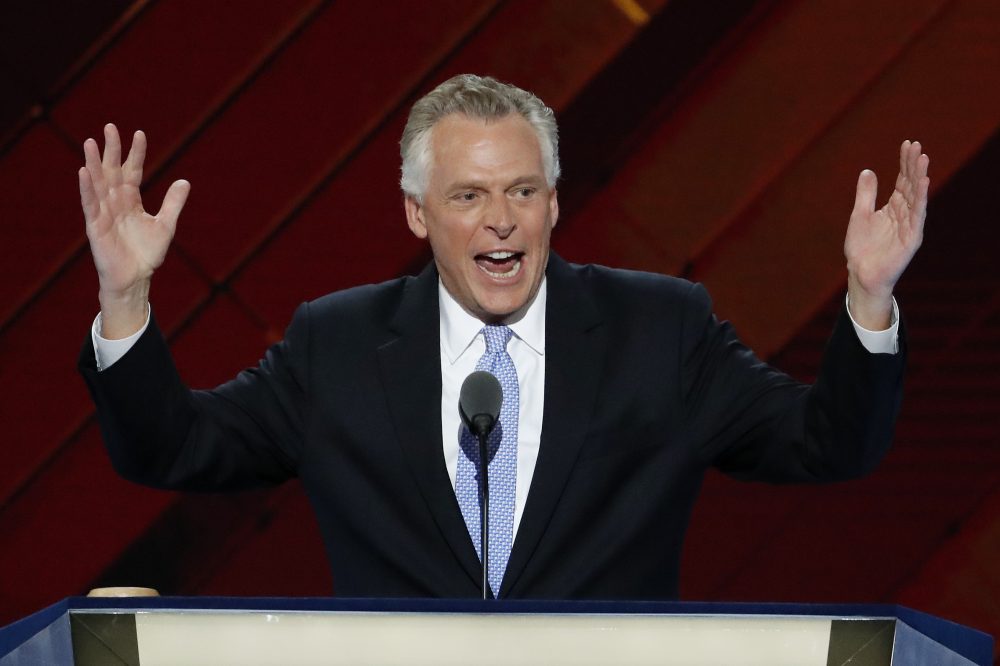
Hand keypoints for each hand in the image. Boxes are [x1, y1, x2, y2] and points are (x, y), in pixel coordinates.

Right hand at [79, 124, 189, 336]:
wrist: (136, 278)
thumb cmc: (147, 253)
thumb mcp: (166, 225)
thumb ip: (173, 203)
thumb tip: (184, 181)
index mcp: (132, 200)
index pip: (133, 171)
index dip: (135, 153)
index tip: (139, 133)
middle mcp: (116, 202)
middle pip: (112, 170)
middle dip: (111, 150)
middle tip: (110, 126)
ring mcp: (104, 212)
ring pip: (98, 183)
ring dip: (94, 163)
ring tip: (91, 142)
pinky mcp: (95, 225)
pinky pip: (90, 203)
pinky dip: (87, 188)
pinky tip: (84, 171)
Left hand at [844, 140, 928, 329]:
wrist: (861, 274)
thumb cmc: (861, 247)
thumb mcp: (860, 215)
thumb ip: (866, 194)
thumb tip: (868, 170)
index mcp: (894, 207)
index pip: (902, 180)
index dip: (904, 163)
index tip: (907, 144)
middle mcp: (905, 213)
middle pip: (911, 184)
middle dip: (913, 165)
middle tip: (916, 145)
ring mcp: (910, 225)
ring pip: (917, 196)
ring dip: (920, 177)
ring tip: (922, 158)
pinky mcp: (911, 238)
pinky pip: (917, 215)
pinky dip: (921, 199)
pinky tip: (923, 183)